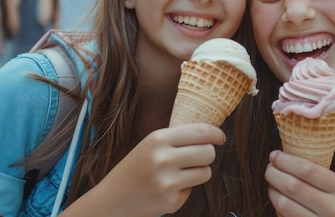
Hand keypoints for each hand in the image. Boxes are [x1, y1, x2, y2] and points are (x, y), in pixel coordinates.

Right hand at [63, 123, 224, 216]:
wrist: (113, 198)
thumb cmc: (138, 166)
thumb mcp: (152, 144)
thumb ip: (178, 138)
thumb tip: (212, 133)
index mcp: (158, 139)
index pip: (200, 132)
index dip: (216, 134)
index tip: (221, 138)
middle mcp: (163, 159)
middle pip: (208, 153)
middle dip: (207, 155)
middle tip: (197, 157)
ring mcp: (167, 183)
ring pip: (206, 172)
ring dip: (199, 172)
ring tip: (180, 173)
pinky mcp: (171, 202)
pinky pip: (193, 190)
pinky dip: (184, 189)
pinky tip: (166, 189)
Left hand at [266, 150, 334, 216]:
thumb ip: (315, 174)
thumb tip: (280, 158)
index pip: (307, 170)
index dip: (286, 161)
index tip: (275, 155)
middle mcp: (332, 208)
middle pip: (292, 186)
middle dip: (274, 174)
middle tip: (269, 168)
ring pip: (283, 204)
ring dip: (272, 190)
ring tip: (272, 184)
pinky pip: (283, 216)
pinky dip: (277, 206)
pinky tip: (279, 199)